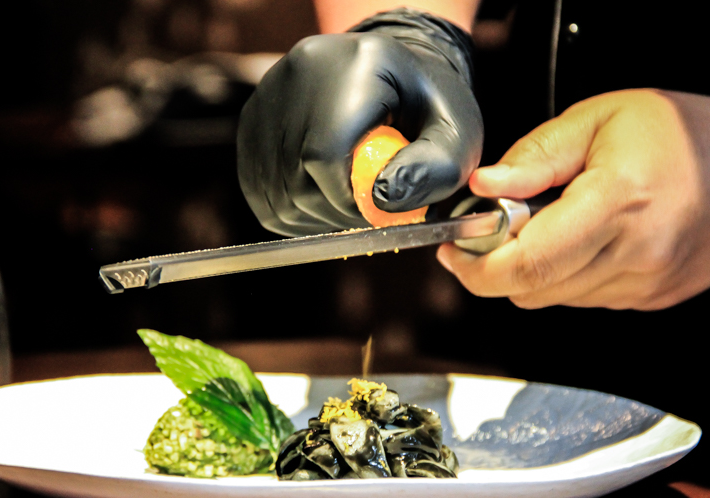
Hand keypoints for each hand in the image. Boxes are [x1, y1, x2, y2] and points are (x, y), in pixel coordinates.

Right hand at [236, 8, 482, 235]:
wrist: (396, 78)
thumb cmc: (430, 111)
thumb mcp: (457, 136)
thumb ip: (432, 171)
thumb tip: (381, 202)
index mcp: (355, 66)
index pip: (325, 155)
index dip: (349, 202)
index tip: (379, 213)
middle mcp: (299, 72)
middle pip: (295, 179)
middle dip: (335, 215)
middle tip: (369, 213)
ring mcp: (268, 97)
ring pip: (274, 193)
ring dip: (314, 219)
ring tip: (349, 204)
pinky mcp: (252, 123)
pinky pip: (259, 192)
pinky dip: (291, 212)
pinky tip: (323, 201)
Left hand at [437, 89, 709, 309]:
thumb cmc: (683, 135)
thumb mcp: (600, 119)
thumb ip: (536, 156)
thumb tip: (484, 186)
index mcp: (618, 202)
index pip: (527, 262)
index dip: (476, 265)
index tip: (454, 248)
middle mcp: (634, 254)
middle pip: (530, 290)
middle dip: (491, 268)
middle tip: (485, 234)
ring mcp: (644, 285)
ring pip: (552, 299)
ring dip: (530, 270)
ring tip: (546, 226)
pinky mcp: (650, 299)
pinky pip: (582, 299)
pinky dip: (564, 276)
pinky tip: (581, 241)